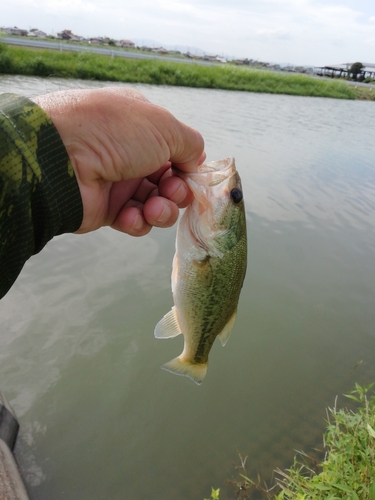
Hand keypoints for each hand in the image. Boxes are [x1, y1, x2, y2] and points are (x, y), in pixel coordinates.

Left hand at [33, 88, 204, 235]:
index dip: (188, 166)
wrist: (60, 158)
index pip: (176, 150)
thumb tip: (195, 162)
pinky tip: (131, 216)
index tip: (193, 175)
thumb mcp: (164, 126)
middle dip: (178, 190)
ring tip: (154, 208)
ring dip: (162, 210)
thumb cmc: (114, 132)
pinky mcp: (107, 209)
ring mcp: (118, 182)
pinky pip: (135, 220)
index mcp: (142, 126)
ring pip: (156, 204)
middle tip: (171, 191)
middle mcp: (131, 153)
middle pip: (169, 180)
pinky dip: (138, 221)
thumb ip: (190, 144)